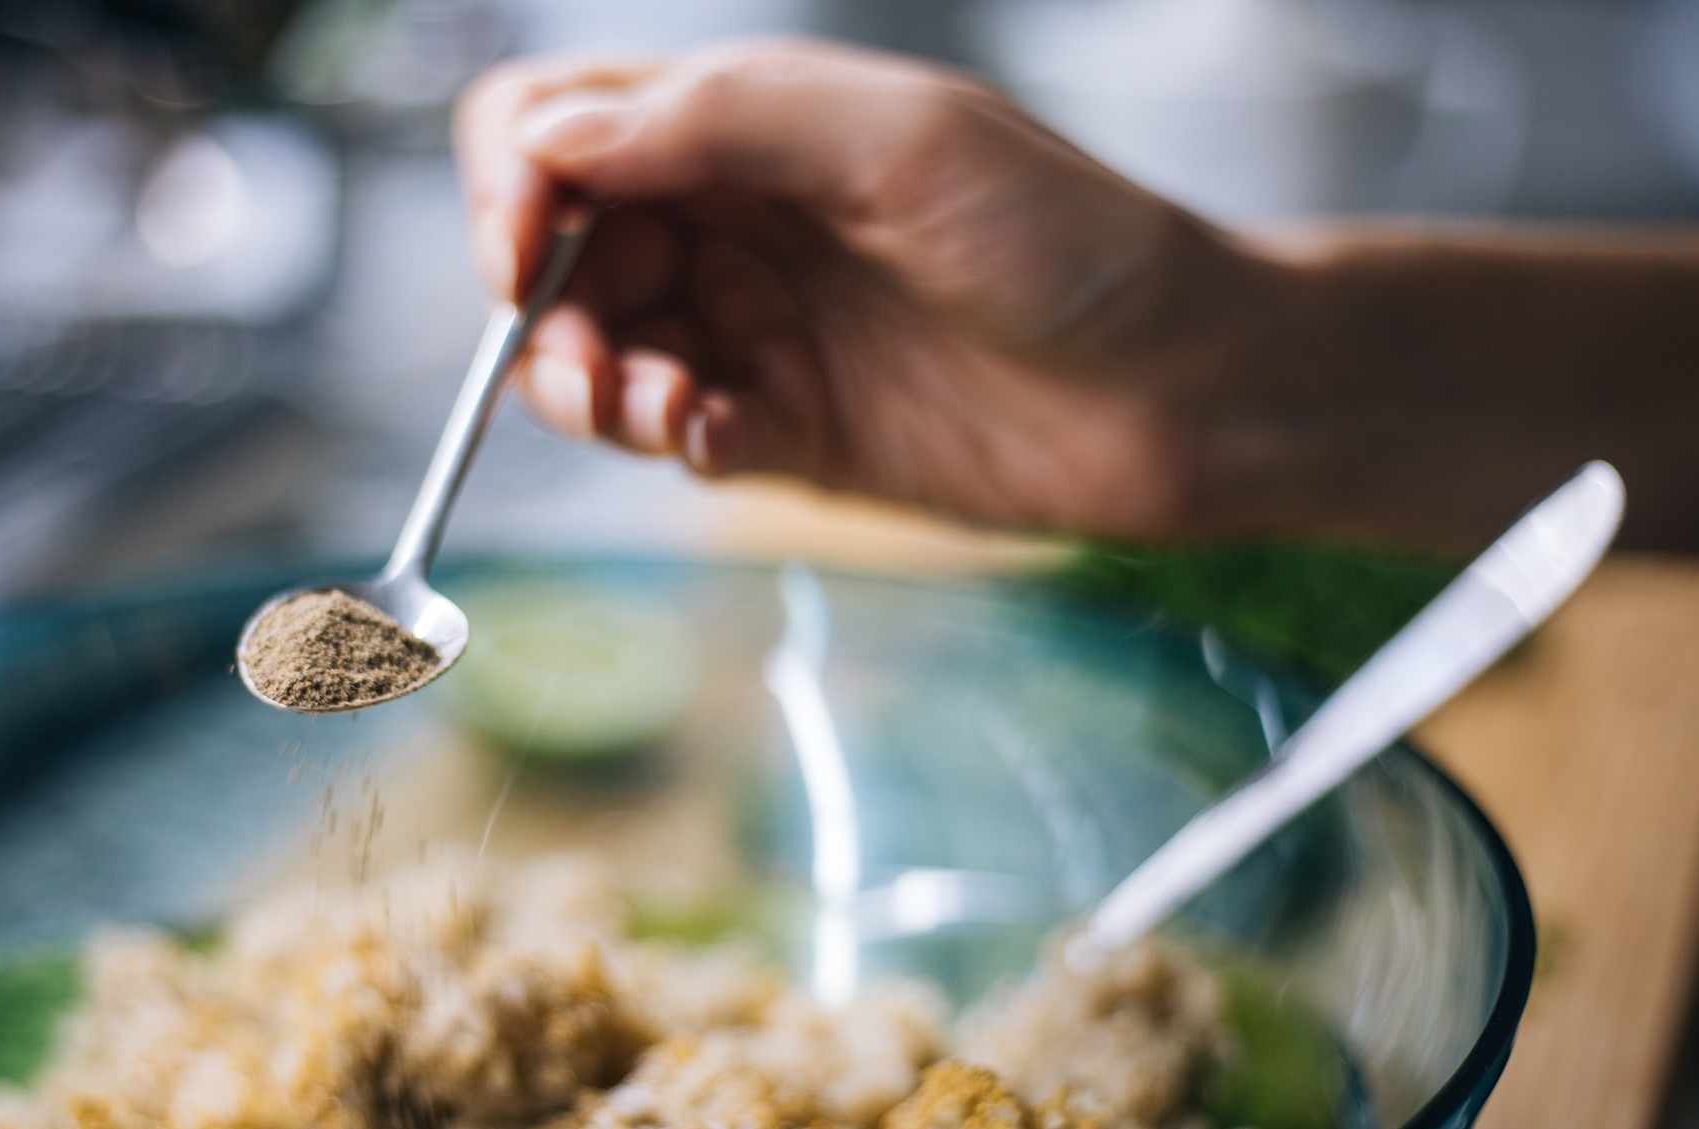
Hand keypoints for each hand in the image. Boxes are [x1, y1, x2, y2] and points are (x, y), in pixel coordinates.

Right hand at [455, 40, 1268, 537]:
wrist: (1185, 390)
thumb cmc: (1074, 242)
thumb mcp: (899, 139)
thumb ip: (718, 120)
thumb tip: (549, 140)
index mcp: (751, 125)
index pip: (558, 126)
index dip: (513, 184)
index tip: (525, 253)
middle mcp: (738, 222)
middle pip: (557, 252)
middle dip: (545, 310)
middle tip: (593, 367)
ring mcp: (757, 328)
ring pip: (596, 353)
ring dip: (590, 386)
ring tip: (657, 410)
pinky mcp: (785, 431)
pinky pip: (672, 435)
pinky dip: (667, 439)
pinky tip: (719, 437)